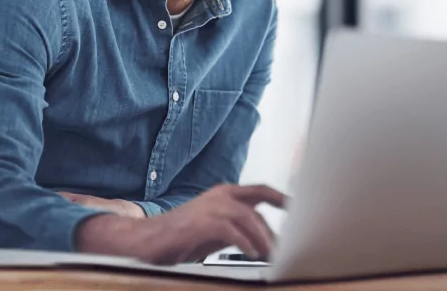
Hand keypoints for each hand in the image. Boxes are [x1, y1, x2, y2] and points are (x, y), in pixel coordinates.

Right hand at [75, 184, 285, 264]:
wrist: (148, 239)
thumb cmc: (182, 236)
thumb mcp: (216, 230)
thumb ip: (238, 229)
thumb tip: (265, 241)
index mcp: (224, 193)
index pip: (260, 190)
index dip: (281, 198)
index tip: (299, 209)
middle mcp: (220, 195)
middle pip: (258, 206)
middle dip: (274, 229)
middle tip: (285, 248)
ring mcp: (211, 207)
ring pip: (248, 218)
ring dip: (263, 238)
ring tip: (270, 256)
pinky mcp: (202, 222)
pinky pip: (232, 230)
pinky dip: (245, 242)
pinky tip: (251, 253)